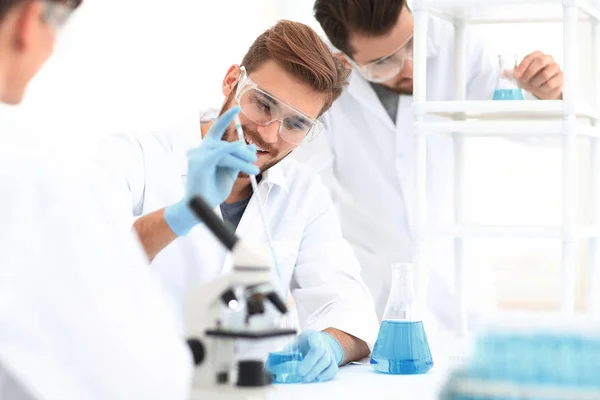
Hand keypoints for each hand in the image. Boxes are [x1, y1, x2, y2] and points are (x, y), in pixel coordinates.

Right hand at [164, 106, 258, 235]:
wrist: (200, 209)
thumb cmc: (212, 191)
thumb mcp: (229, 172)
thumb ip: (237, 159)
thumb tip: (249, 148)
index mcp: (205, 150)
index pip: (216, 130)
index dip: (226, 118)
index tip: (237, 108)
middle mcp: (199, 150)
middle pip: (226, 143)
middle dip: (242, 151)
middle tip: (254, 160)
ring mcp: (197, 155)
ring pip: (226, 151)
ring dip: (242, 160)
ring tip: (254, 170)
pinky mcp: (200, 163)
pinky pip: (219, 154)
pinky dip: (230, 152)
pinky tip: (241, 151)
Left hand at [286, 330, 344, 382]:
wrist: (316, 342)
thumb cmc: (304, 344)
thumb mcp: (295, 342)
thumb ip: (288, 350)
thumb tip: (275, 360)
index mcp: (313, 336)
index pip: (316, 340)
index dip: (314, 346)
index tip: (303, 354)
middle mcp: (324, 344)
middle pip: (321, 354)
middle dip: (310, 366)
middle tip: (300, 374)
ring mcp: (330, 353)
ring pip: (327, 362)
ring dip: (316, 372)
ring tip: (306, 379)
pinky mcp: (333, 362)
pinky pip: (333, 369)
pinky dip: (326, 375)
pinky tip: (317, 379)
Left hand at [513, 51, 562, 99]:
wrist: (543, 91)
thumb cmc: (532, 81)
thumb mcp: (520, 77)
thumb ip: (512, 74)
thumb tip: (503, 72)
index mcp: (537, 56)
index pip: (530, 57)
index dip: (522, 66)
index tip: (516, 75)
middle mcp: (548, 59)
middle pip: (540, 62)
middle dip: (529, 73)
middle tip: (524, 80)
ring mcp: (555, 67)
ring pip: (545, 74)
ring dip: (536, 82)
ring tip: (534, 85)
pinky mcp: (561, 77)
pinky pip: (550, 83)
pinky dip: (543, 88)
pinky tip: (542, 87)